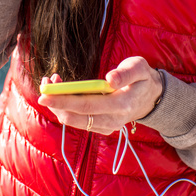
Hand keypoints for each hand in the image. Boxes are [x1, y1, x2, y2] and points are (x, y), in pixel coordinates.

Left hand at [37, 57, 163, 135]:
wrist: (151, 97)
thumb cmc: (142, 77)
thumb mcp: (139, 67)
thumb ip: (126, 73)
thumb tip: (109, 79)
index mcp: (122, 104)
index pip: (87, 105)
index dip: (64, 100)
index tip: (44, 94)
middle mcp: (113, 120)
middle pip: (75, 116)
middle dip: (55, 102)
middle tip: (45, 84)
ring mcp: (107, 127)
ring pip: (74, 121)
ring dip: (59, 104)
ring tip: (54, 82)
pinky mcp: (102, 128)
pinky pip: (78, 121)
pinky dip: (66, 108)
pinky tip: (64, 91)